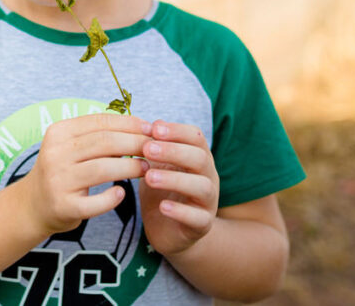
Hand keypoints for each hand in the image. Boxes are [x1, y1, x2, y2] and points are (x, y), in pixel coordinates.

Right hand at [19, 113, 150, 235]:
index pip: (100, 122)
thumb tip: (141, 127)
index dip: (129, 124)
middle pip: (105, 143)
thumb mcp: (71, 146)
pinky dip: (112, 198)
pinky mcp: (63, 206)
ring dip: (130, 168)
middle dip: (135, 144)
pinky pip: (95, 202)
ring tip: (146, 169)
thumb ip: (98, 135)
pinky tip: (121, 193)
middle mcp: (55, 154)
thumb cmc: (63, 170)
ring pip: (103, 169)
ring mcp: (58, 181)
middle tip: (154, 149)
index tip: (150, 128)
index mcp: (59, 132)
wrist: (33, 204)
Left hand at [139, 120, 219, 255]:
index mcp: (198, 157)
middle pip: (200, 158)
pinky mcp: (202, 225)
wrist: (168, 230)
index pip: (196, 137)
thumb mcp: (156, 165)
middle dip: (174, 151)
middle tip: (147, 149)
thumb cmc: (162, 191)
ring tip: (149, 177)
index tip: (154, 128)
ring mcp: (208, 202)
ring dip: (175, 179)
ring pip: (202, 187)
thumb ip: (154, 146)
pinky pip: (198, 218)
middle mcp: (208, 177)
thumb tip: (146, 123)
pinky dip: (181, 212)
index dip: (177, 131)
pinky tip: (162, 207)